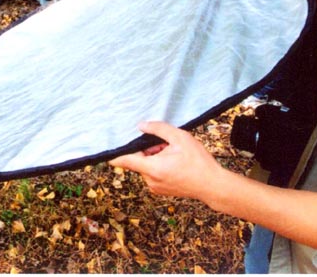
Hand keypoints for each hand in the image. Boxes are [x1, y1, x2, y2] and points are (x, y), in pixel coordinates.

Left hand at [109, 121, 223, 199]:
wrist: (213, 185)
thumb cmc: (198, 161)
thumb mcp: (180, 138)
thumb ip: (158, 129)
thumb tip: (141, 126)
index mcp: (152, 168)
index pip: (125, 161)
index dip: (114, 154)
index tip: (103, 148)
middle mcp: (150, 181)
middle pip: (140, 160)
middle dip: (149, 149)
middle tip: (167, 144)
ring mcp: (156, 187)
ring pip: (147, 166)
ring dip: (156, 157)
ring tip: (174, 154)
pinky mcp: (162, 190)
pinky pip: (154, 173)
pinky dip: (160, 165)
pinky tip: (176, 162)